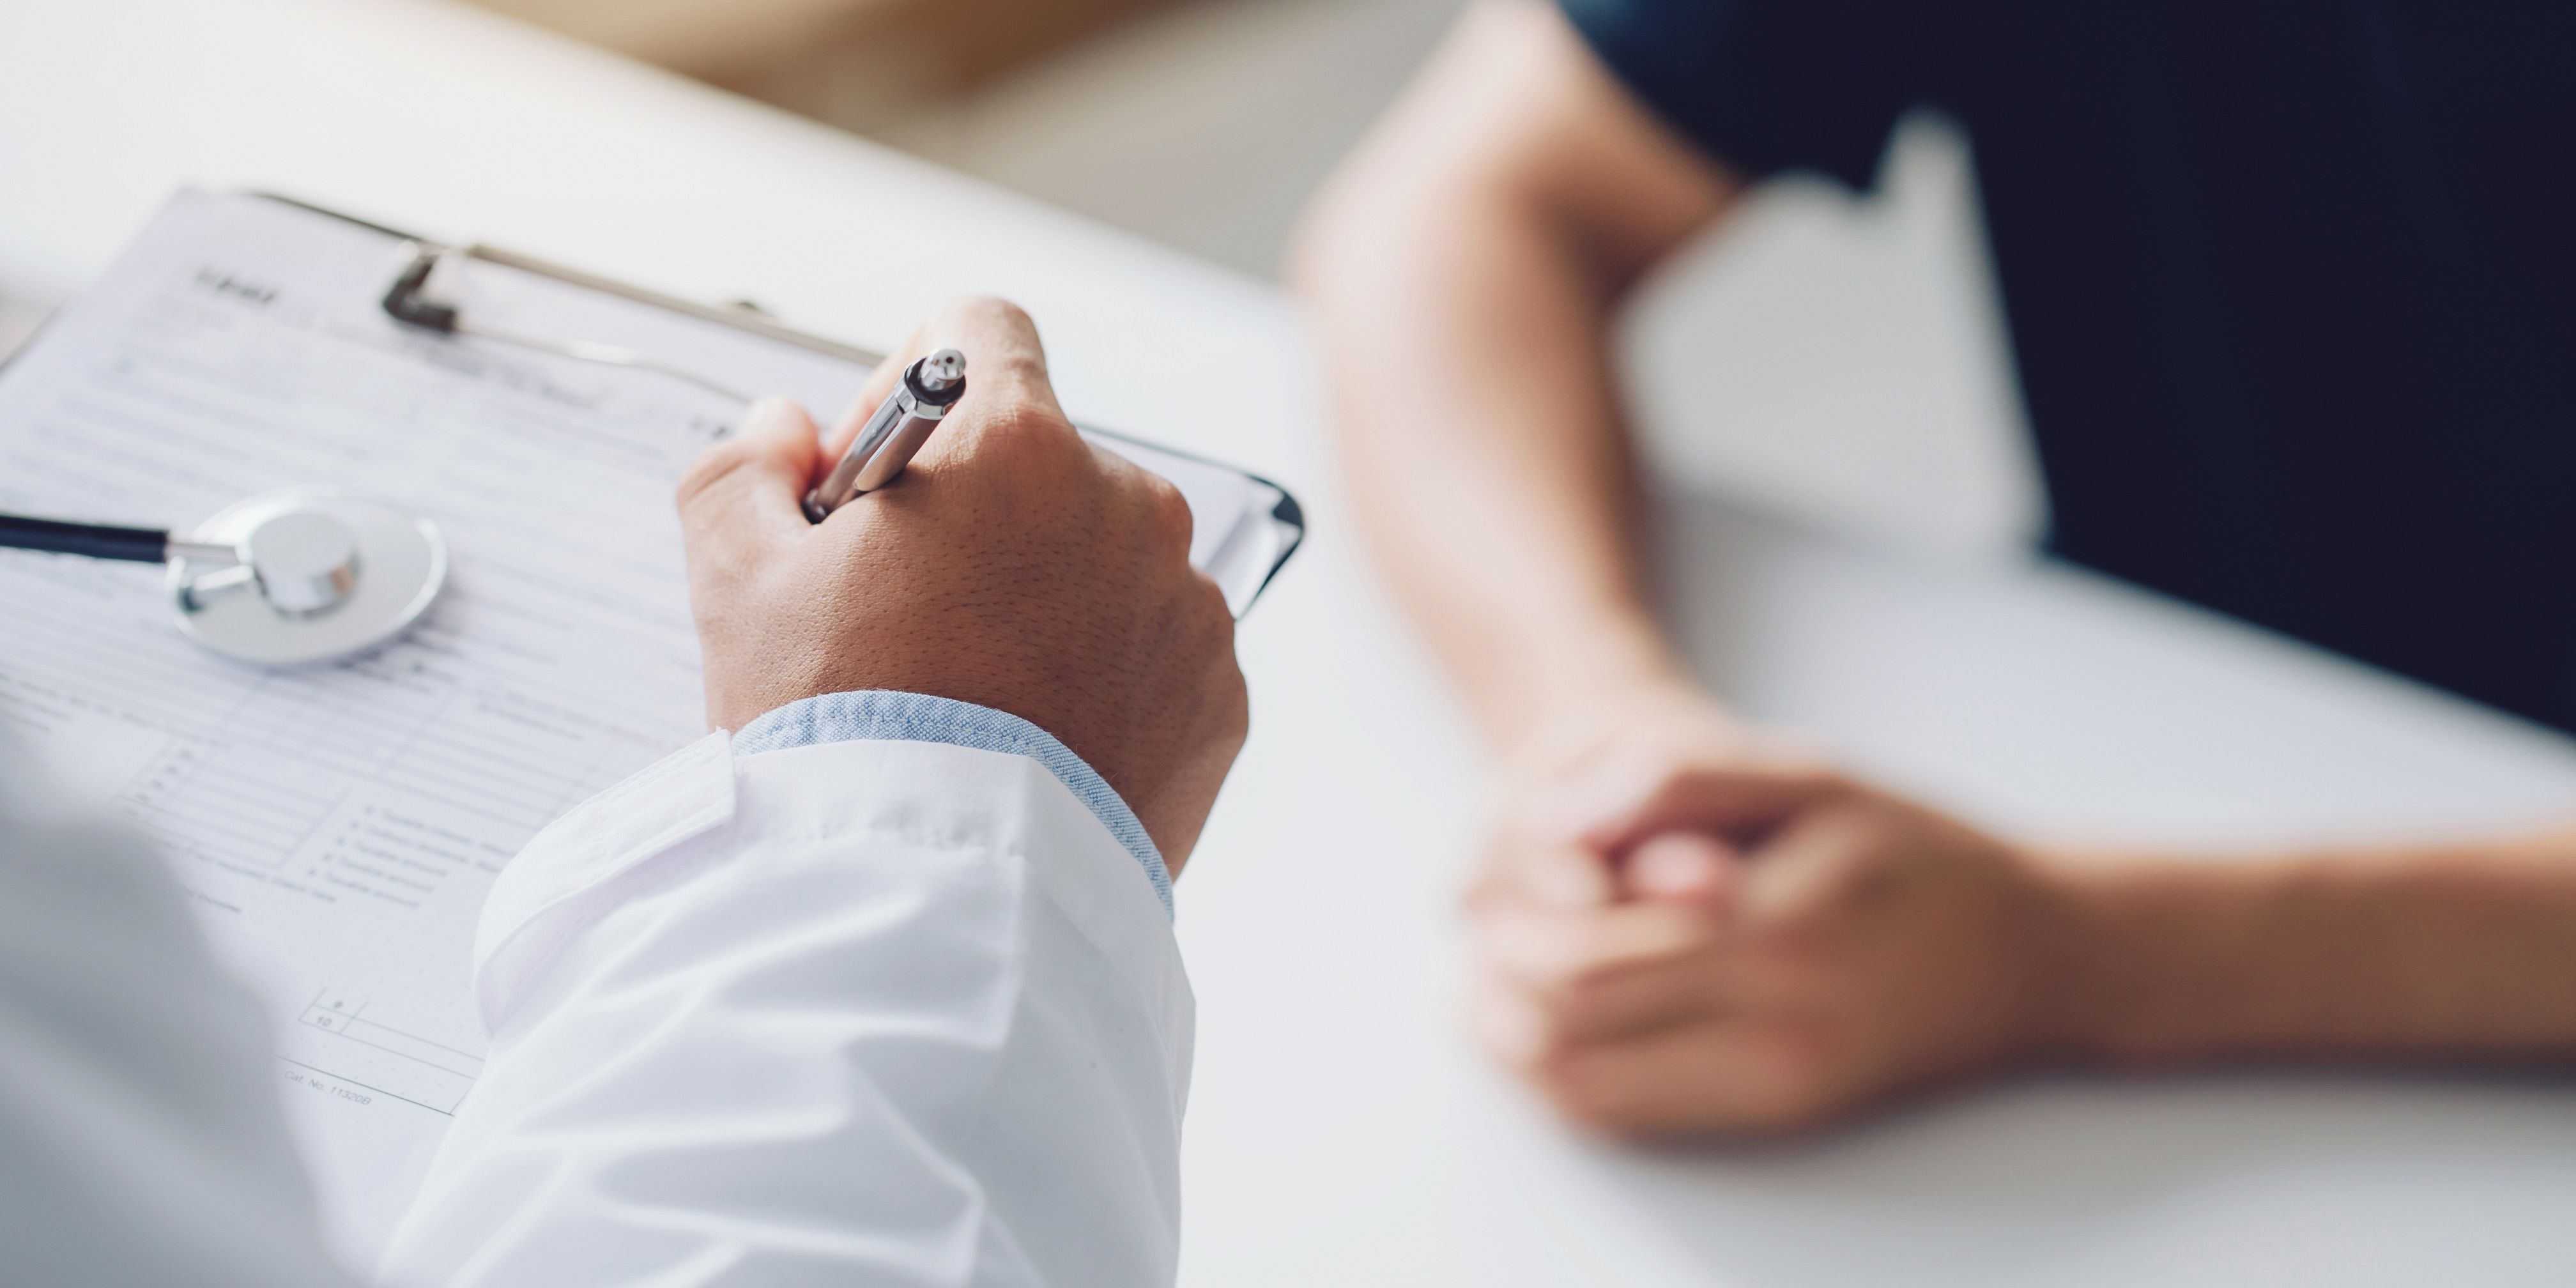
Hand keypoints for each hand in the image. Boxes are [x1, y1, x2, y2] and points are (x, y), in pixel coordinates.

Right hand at [675, 297, 1247, 867]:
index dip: (907, 389)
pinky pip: (1157, 651)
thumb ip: (741, 470)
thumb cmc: (841, 732)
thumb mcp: (736, 580)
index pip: (978, 331)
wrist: (940, 894)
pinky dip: (1105, 678)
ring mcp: (1189, 602)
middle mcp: (1129, 502)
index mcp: (1019, 443)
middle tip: (902, 613)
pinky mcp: (1221, 695)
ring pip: (1105, 558)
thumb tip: (781, 432)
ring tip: (970, 695)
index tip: (874, 482)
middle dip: (974, 513)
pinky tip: (1035, 741)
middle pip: (1042, 460)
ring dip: (1044, 596)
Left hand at [1466, 691, 2076, 1134]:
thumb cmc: (1912, 848)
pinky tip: (1541, 1023)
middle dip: (1496, 981)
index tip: (1484, 881)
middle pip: (1568, 1031)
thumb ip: (1678, 784)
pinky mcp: (1775, 1116)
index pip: (1581, 957)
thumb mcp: (1804, 777)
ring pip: (1584, 1090)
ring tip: (1485, 978)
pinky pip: (1630, 1115)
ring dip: (1511, 1040)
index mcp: (1776, 934)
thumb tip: (1555, 820)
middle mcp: (1775, 1032)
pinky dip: (1561, 1074)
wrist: (2033, 954)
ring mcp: (1776, 1088)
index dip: (1509, 925)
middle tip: (1471, 929)